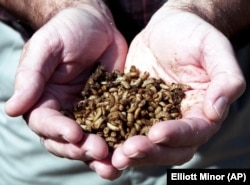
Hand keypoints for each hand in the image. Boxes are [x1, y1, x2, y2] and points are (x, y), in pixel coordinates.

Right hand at [5, 7, 126, 178]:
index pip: (46, 123)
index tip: (74, 134)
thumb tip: (12, 109)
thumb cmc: (67, 30)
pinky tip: (131, 151)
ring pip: (91, 142)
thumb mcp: (47, 47)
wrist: (97, 24)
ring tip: (115, 165)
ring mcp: (90, 113)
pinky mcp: (112, 110)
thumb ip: (31, 76)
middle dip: (82, 150)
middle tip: (99, 153)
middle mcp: (66, 112)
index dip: (58, 131)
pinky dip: (121, 142)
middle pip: (69, 141)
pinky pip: (115, 130)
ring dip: (101, 156)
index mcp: (45, 100)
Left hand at [111, 6, 245, 168]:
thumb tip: (217, 111)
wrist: (166, 29)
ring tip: (113, 154)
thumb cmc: (193, 35)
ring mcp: (155, 117)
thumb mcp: (214, 48)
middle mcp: (179, 120)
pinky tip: (100, 139)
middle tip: (128, 151)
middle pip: (169, 147)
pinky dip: (115, 137)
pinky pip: (125, 128)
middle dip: (150, 152)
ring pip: (146, 144)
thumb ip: (226, 78)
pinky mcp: (134, 110)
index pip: (194, 132)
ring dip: (131, 152)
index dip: (177, 135)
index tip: (156, 133)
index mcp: (202, 110)